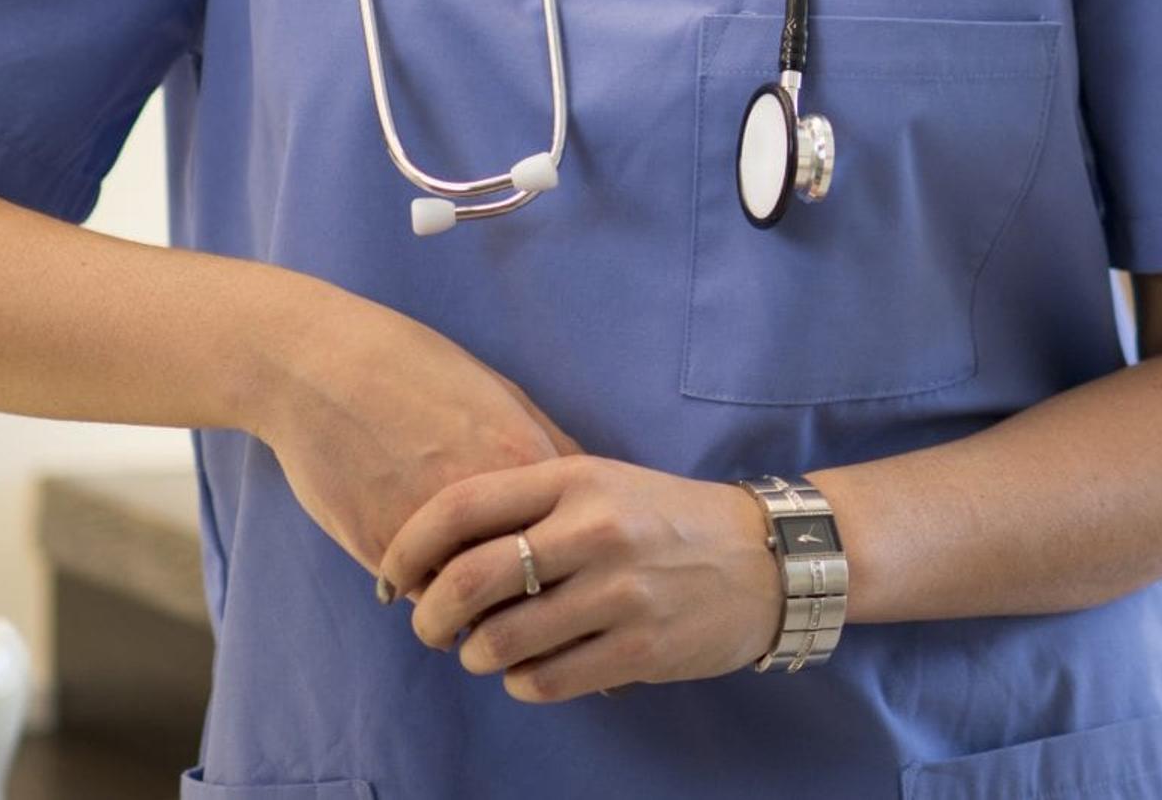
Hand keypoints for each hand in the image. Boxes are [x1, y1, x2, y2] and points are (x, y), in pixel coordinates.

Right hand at [244, 288, 581, 591]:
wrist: (319, 367)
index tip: (566, 564)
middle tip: (522, 590)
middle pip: (531, 581)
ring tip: (476, 590)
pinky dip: (430, 592)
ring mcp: (433, 535)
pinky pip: (424, 594)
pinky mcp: (381, 552)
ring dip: (478, 604)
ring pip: (477, 602)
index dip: (573, 557)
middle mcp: (487, 506)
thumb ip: (550, 445)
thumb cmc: (417, 370)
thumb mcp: (502, 393)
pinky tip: (428, 572)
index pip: (576, 540)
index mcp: (526, 461)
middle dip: (530, 593)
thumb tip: (593, 494)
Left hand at [379, 457, 783, 701]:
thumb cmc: (665, 518)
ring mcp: (620, 592)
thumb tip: (434, 553)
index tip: (393, 577)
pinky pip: (543, 682)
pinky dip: (522, 683)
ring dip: (476, 657)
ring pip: (498, 644)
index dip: (407, 547)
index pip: (460, 507)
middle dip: (429, 617)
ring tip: (488, 650)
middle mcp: (595, 530)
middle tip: (430, 628)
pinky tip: (535, 668)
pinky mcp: (640, 648)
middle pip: (467, 581)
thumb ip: (527, 505)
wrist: (768, 556)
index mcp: (577, 478)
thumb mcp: (601, 483)